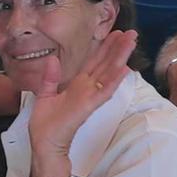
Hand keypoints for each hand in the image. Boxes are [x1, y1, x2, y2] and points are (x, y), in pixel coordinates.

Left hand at [27, 29, 135, 172]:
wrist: (45, 145)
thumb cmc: (46, 125)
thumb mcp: (44, 95)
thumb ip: (50, 77)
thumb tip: (53, 58)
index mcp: (78, 85)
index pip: (95, 62)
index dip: (105, 47)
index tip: (115, 33)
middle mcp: (87, 88)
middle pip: (106, 64)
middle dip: (118, 47)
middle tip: (131, 32)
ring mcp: (90, 96)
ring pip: (109, 73)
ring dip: (121, 57)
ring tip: (131, 42)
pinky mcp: (89, 106)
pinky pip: (104, 91)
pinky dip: (115, 80)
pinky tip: (125, 68)